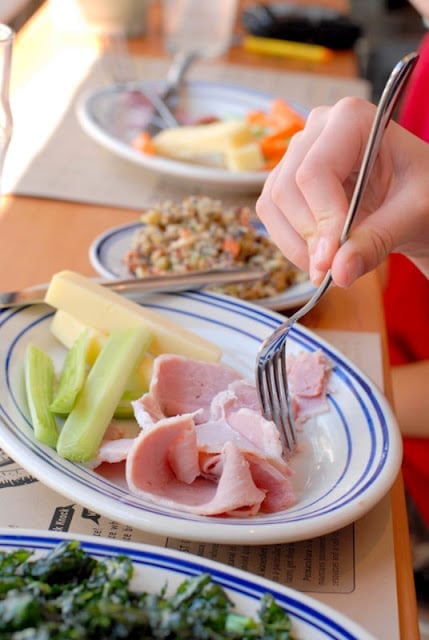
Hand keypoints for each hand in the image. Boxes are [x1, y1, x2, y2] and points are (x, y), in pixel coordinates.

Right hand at [256, 97, 428, 286]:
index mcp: (351, 119)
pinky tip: (319, 256)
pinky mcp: (286, 179)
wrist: (413, 196)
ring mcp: (297, 153)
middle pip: (286, 189)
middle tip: (332, 270)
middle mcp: (316, 128)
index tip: (334, 259)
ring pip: (272, 204)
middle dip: (308, 236)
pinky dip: (291, 244)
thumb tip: (339, 273)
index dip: (321, 219)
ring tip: (329, 267)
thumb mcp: (413, 214)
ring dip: (296, 245)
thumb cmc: (421, 191)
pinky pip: (272, 216)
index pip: (314, 172)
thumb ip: (377, 240)